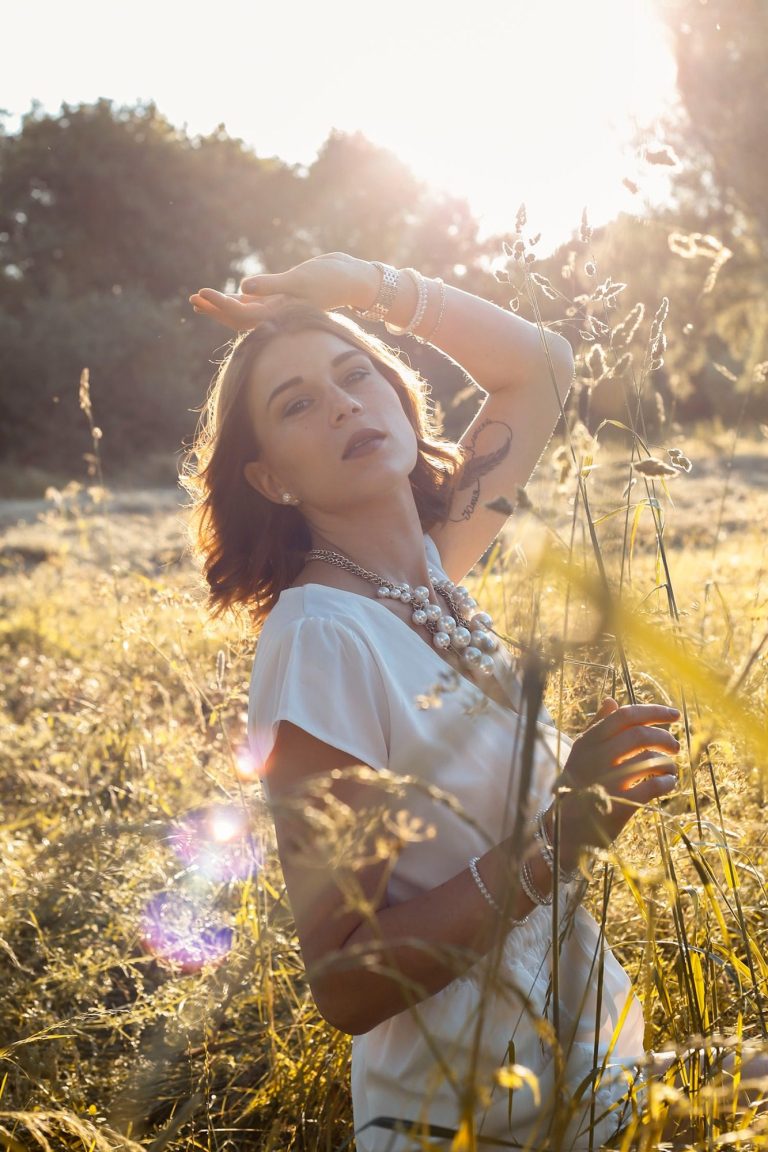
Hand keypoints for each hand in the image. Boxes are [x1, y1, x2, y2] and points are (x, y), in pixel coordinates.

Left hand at [189, 252, 376, 331]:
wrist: (355, 280)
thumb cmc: (331, 279)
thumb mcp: (301, 279)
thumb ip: (272, 285)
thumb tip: (244, 288)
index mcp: (280, 314)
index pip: (242, 313)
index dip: (220, 305)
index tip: (201, 293)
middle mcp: (278, 316)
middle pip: (239, 318)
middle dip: (216, 309)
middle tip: (193, 299)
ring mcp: (281, 309)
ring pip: (246, 312)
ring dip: (224, 306)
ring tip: (201, 298)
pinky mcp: (285, 301)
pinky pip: (257, 305)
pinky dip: (241, 301)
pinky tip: (230, 296)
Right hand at [555, 698, 680, 858]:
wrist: (564, 830)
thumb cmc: (576, 787)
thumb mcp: (580, 753)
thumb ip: (596, 726)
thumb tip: (611, 700)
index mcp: (588, 742)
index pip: (624, 715)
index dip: (653, 711)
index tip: (674, 715)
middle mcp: (596, 758)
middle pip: (640, 735)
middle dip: (664, 738)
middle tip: (674, 746)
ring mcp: (608, 781)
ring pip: (650, 760)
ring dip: (667, 762)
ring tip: (670, 768)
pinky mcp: (619, 804)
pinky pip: (653, 786)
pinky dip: (667, 781)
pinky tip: (668, 782)